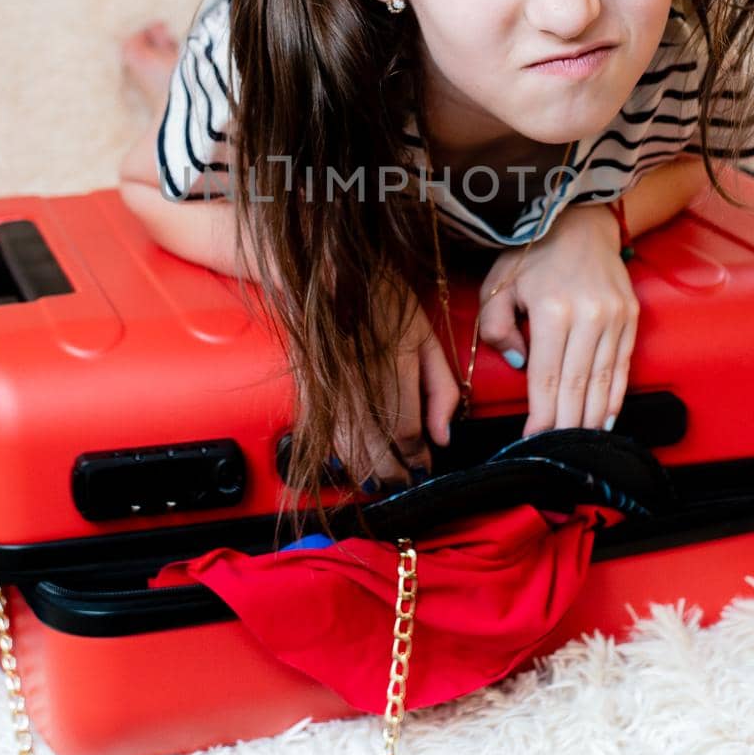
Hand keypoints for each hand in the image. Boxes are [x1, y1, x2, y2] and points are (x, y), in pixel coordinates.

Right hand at [331, 278, 462, 487]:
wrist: (334, 272)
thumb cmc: (387, 301)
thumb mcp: (427, 338)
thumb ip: (442, 390)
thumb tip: (443, 437)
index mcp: (394, 375)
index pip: (409, 437)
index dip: (419, 459)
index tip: (426, 467)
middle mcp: (360, 390)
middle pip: (377, 454)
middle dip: (394, 475)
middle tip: (407, 482)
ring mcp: (331, 391)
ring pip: (347, 451)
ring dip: (366, 473)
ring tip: (382, 482)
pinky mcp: (310, 389)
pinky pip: (321, 434)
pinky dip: (335, 456)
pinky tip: (346, 465)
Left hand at [478, 204, 636, 436]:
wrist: (583, 221)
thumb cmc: (533, 253)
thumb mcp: (499, 282)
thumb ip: (496, 325)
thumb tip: (517, 362)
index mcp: (552, 310)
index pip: (546, 377)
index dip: (540, 415)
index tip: (532, 440)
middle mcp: (588, 316)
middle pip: (577, 386)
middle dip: (566, 425)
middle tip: (557, 454)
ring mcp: (615, 318)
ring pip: (604, 381)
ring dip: (593, 418)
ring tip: (581, 445)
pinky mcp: (631, 318)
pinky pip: (623, 367)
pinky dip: (616, 397)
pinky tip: (608, 420)